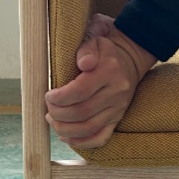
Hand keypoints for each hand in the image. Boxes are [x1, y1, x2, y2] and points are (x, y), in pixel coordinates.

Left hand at [44, 14, 156, 148]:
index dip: (59, 98)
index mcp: (110, 70)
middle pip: (82, 112)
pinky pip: (101, 137)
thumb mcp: (96, 35)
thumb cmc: (104, 46)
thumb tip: (84, 63)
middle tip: (47, 108)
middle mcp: (117, 91)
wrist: (130, 55)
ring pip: (89, 128)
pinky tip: (67, 137)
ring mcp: (119, 107)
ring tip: (52, 121)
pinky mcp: (118, 118)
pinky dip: (82, 143)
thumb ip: (87, 47)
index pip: (80, 91)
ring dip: (65, 129)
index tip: (47, 95)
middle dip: (58, 114)